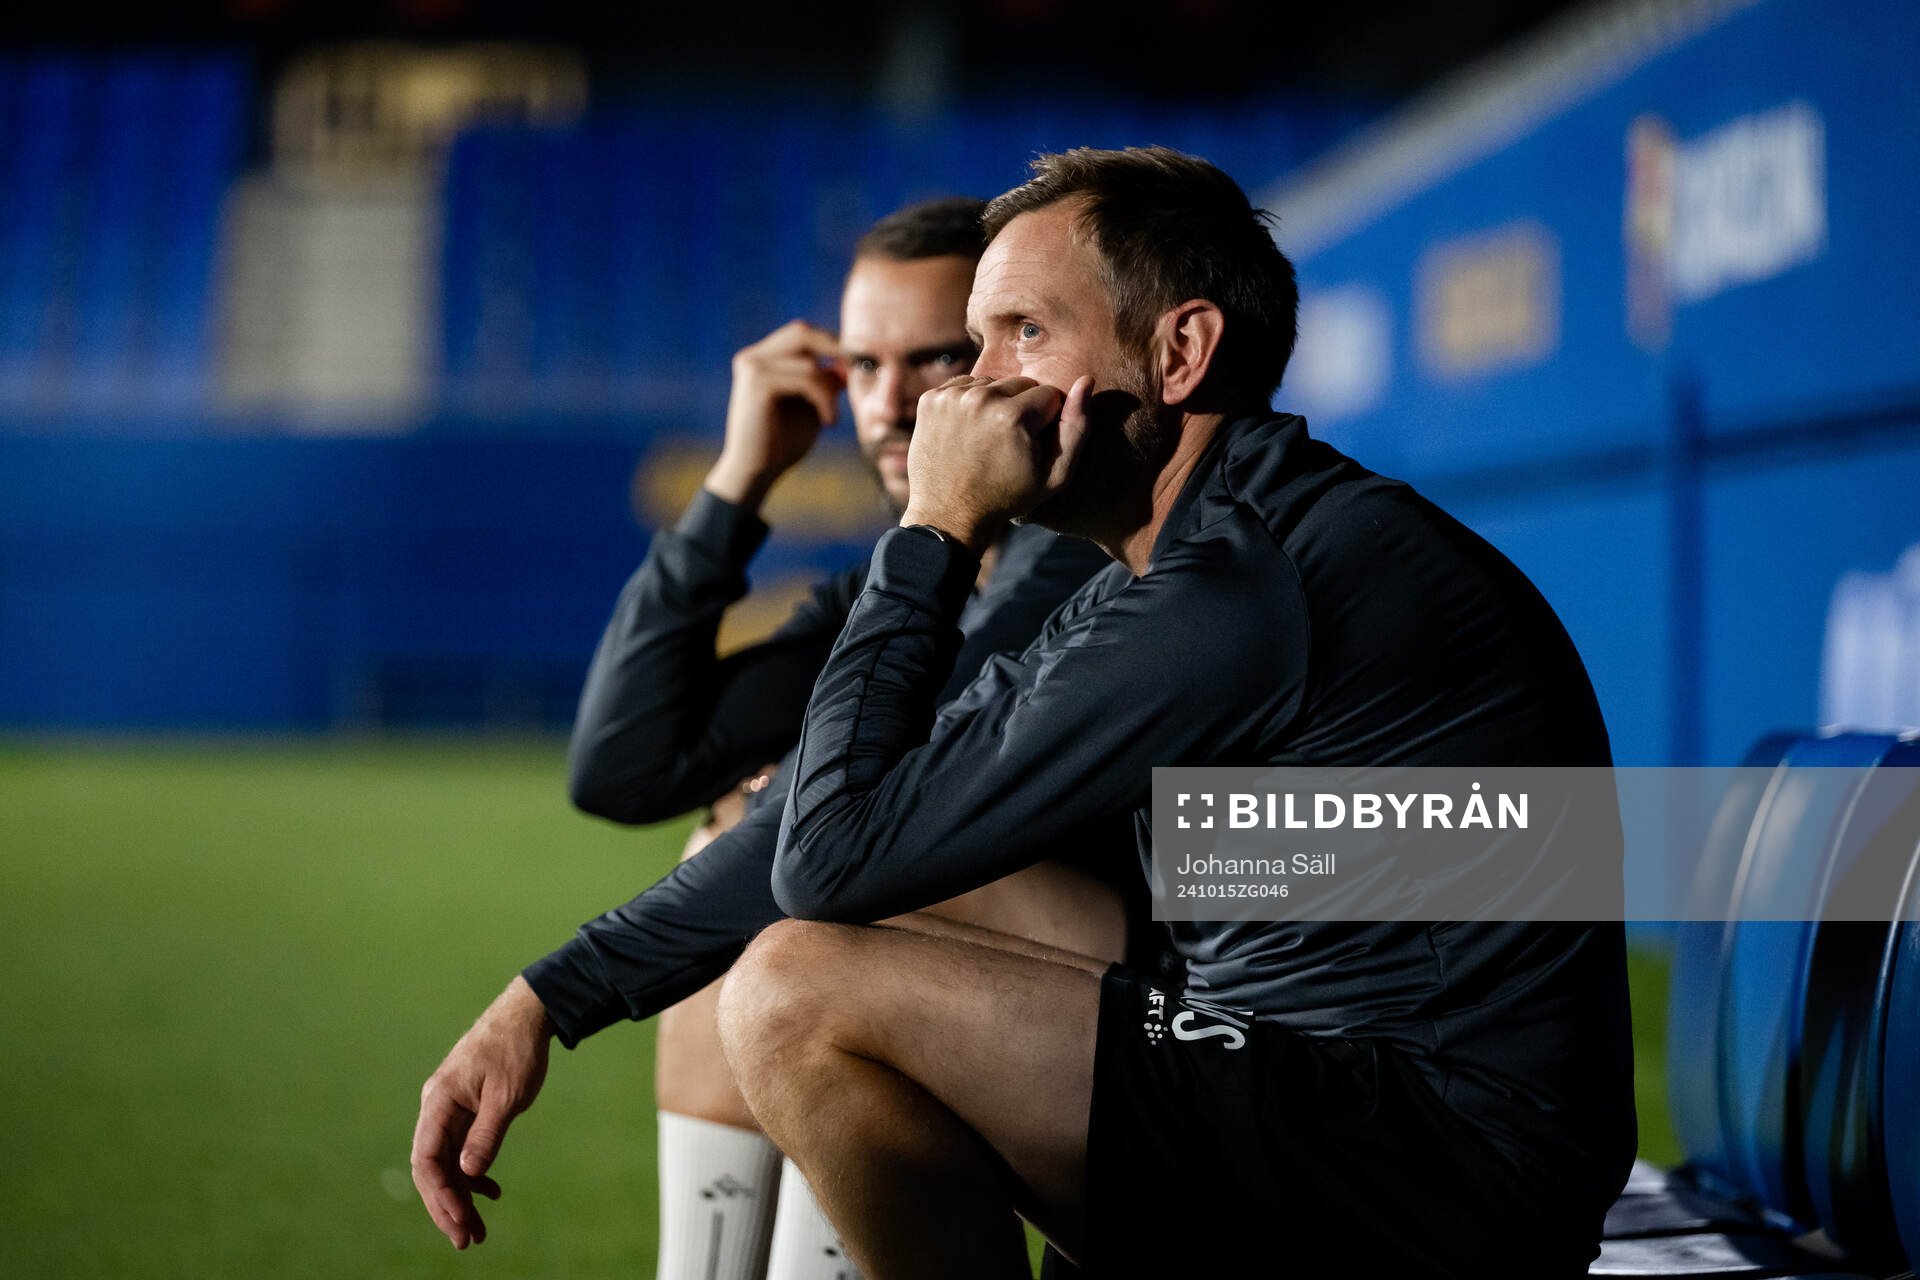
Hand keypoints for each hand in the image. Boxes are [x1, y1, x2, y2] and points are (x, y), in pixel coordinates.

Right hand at [411, 975, 554, 1249]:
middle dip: (447, 1206)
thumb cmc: (517, 1049)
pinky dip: (472, 1172)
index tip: (459, 1224)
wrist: (527, 1013)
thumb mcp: (507, 1096)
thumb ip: (486, 1135)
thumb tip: (467, 1174)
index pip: (427, 1160)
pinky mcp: (464, 1108)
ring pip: (446, 1161)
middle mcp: (436, 1106)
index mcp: (438, 1101)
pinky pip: (459, 1148)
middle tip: (468, 1240)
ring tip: (479, 1228)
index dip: (439, 1197)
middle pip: (432, 1167)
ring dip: (460, 1195)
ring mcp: (448, 1107)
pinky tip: (490, 1190)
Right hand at [706, 320, 845, 510]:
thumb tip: (846, 363)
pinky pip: (805, 378)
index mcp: (762, 359)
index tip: (855, 365)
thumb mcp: (810, 406)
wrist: (755, 473)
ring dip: (830, 391)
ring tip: (832, 417)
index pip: (800, 334)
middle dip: (834, 349)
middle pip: (801, 332)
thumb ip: (824, 382)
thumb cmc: (782, 444)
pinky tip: (828, 421)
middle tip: (855, 373)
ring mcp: (752, 367)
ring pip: (809, 362)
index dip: (830, 343)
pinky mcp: (757, 383)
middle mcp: (753, 357)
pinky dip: (824, 399)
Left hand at [900, 374, 1092, 551]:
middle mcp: (980, 399)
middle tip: (1009, 443)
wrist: (948, 515)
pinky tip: (967, 431)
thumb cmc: (1007, 498)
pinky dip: (968, 402)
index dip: (1047, 422)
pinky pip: (964, 385)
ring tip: (987, 437)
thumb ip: (1077, 428)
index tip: (1031, 445)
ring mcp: (952, 397)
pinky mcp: (930, 399)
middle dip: (1022, 408)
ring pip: (992, 383)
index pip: (1049, 394)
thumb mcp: (1055, 475)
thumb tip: (1085, 381)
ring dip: (995, 403)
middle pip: (1020, 384)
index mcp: (1013, 416)